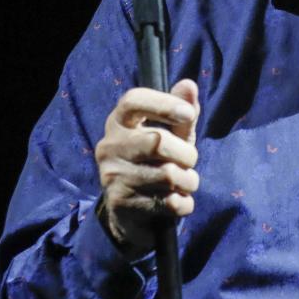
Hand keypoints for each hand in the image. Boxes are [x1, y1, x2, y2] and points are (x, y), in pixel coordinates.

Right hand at [94, 78, 199, 256]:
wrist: (131, 214)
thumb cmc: (156, 164)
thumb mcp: (172, 136)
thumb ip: (182, 112)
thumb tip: (189, 84)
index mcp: (119, 122)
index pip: (133, 100)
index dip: (163, 103)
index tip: (188, 115)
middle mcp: (109, 146)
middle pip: (157, 141)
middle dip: (186, 154)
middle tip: (189, 162)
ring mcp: (112, 175)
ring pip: (168, 175)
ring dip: (188, 181)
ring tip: (183, 183)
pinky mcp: (121, 203)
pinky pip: (169, 202)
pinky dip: (184, 203)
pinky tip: (176, 201)